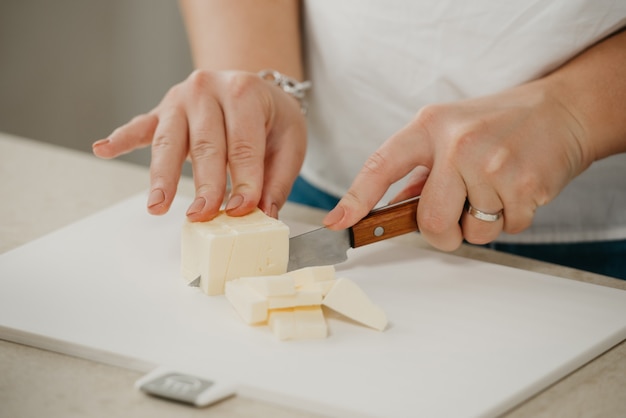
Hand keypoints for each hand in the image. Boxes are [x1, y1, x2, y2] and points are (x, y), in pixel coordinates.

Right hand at [93, 70, 306, 219]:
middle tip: (201, 214)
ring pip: (169, 140)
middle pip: (204, 143)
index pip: (243, 144)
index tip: (242, 210)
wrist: (252, 87)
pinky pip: (140, 126)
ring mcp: (180, 99)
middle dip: (204, 183)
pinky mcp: (162, 111)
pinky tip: (103, 149)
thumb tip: (264, 216)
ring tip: (157, 205)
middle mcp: (207, 90)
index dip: (244, 180)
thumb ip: (277, 180)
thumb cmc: (270, 117)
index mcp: (244, 93)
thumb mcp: (289, 141)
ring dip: (162, 175)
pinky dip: (121, 138)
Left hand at [323, 80, 591, 250]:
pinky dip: (511, 219)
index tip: (337, 223)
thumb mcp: (449, 129)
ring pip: (472, 231)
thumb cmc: (498, 123)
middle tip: (457, 217)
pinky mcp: (525, 184)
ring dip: (482, 223)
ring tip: (496, 188)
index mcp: (429, 127)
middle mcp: (457, 143)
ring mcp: (492, 164)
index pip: (381, 166)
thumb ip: (420, 169)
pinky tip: (517, 188)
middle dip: (442, 233)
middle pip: (430, 221)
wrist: (561, 109)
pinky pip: (507, 229)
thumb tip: (394, 210)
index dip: (355, 199)